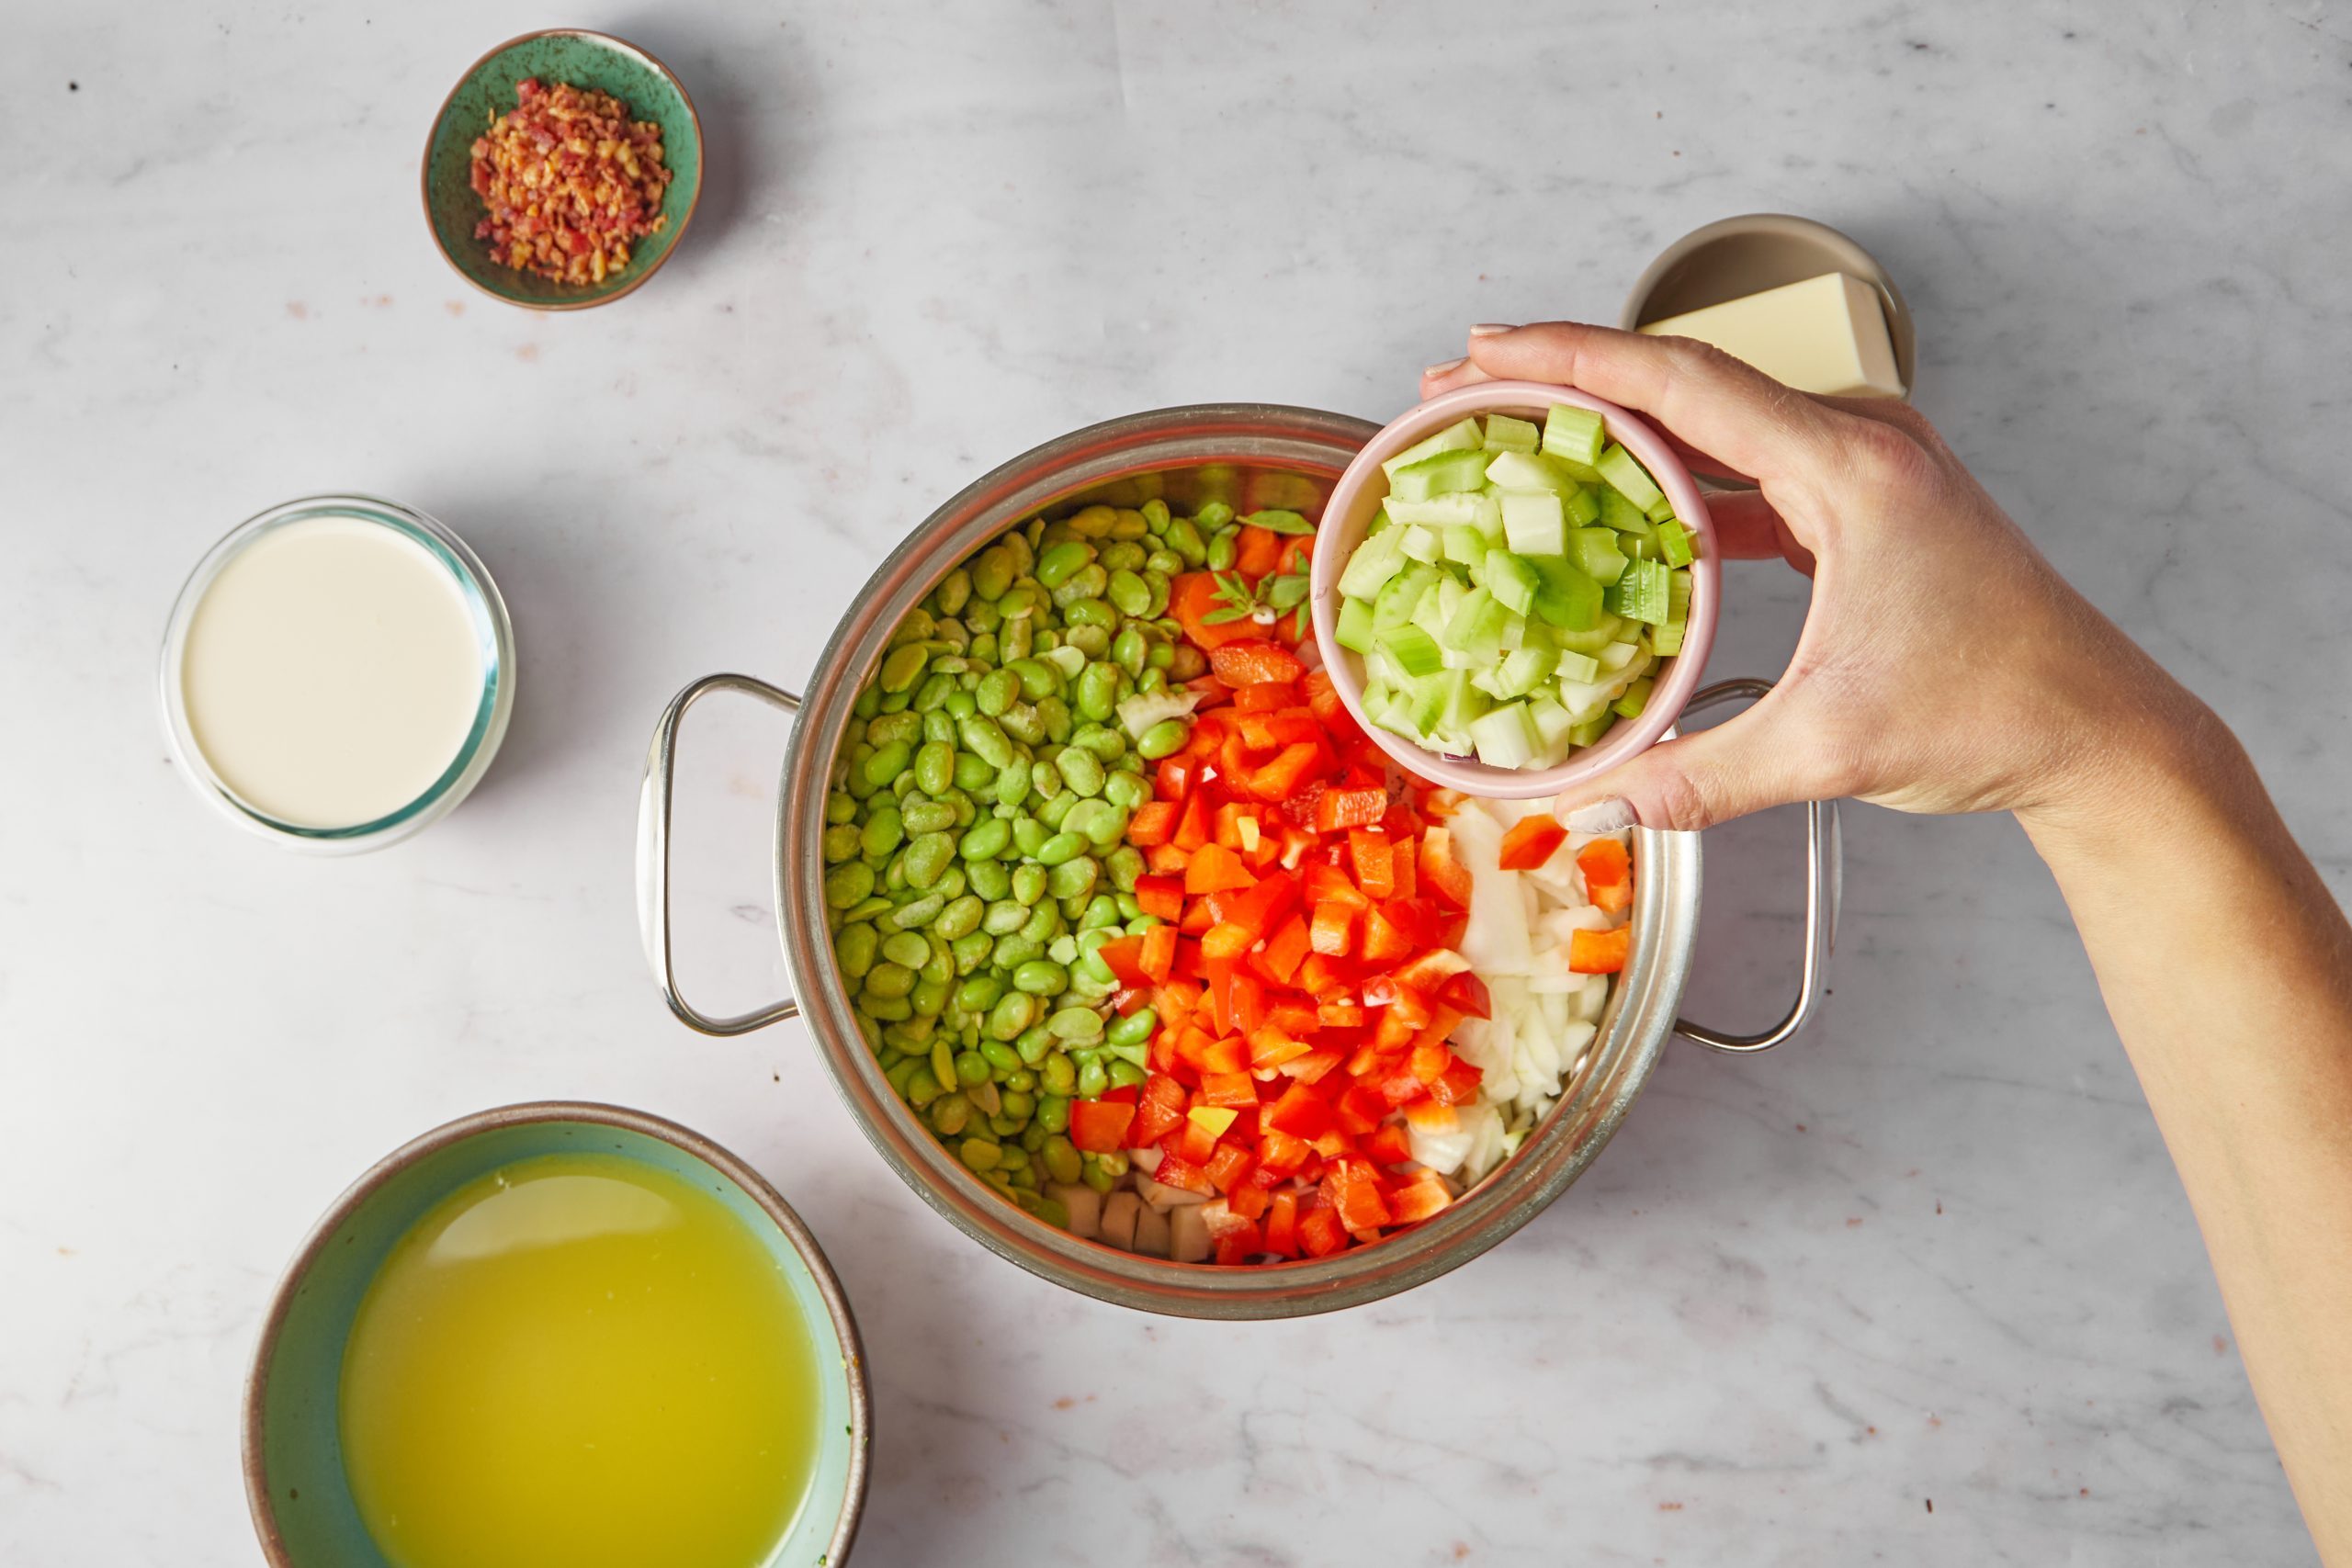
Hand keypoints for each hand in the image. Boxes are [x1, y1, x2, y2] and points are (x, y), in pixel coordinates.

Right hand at [1421, 323, 2209, 832]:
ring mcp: (1866, 465)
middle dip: (1567, 376)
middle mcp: (1861, 442)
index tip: (1486, 348)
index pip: (1684, 382)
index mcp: (1854, 469)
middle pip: (1685, 380)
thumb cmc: (1995, 714)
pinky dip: (1670, 472)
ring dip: (1615, 421)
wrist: (2099, 730)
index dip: (1572, 357)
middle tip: (1464, 385)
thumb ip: (1697, 778)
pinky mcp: (1864, 501)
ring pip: (1713, 417)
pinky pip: (1745, 463)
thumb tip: (1591, 807)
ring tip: (1518, 428)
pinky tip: (1611, 500)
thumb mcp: (1827, 748)